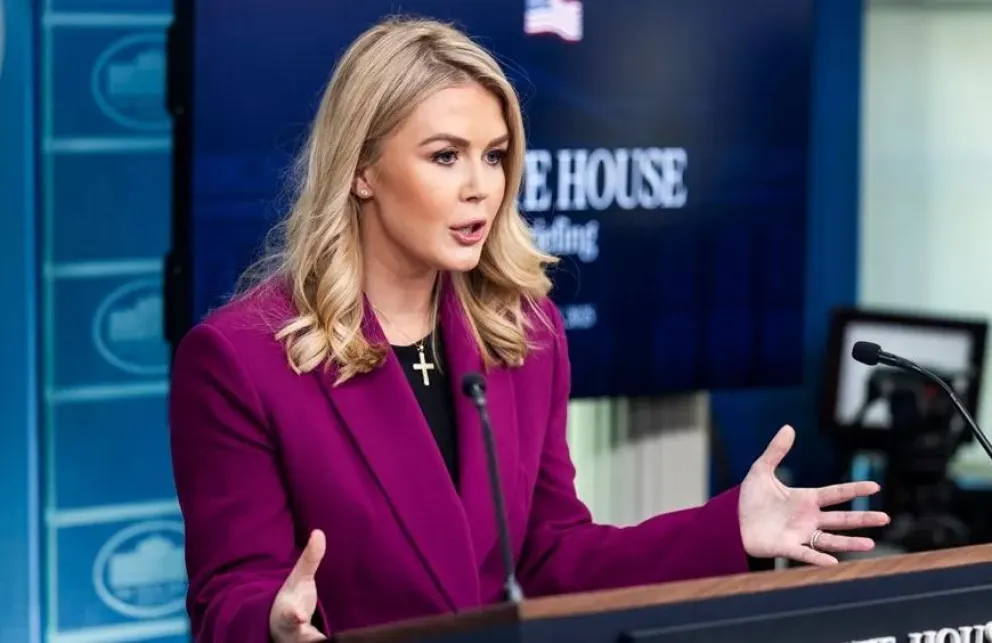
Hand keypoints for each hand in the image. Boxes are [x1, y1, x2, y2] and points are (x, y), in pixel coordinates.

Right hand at [270, 530, 328, 641]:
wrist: (279, 625)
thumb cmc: (292, 600)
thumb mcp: (299, 579)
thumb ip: (309, 559)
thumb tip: (319, 532)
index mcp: (288, 612)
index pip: (290, 615)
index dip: (294, 616)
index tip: (299, 616)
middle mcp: (294, 632)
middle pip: (303, 638)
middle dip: (311, 639)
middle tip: (319, 639)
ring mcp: (303, 641)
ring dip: (321, 642)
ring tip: (331, 641)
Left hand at [738, 425, 890, 565]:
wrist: (732, 521)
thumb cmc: (749, 498)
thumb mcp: (761, 470)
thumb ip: (775, 451)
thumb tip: (788, 427)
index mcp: (805, 499)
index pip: (835, 493)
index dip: (854, 489)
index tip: (875, 486)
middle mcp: (808, 518)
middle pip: (841, 518)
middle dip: (862, 518)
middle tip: (885, 518)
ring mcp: (800, 534)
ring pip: (830, 539)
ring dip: (849, 542)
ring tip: (870, 544)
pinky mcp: (786, 547)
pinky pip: (806, 554)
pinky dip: (818, 558)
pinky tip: (833, 563)